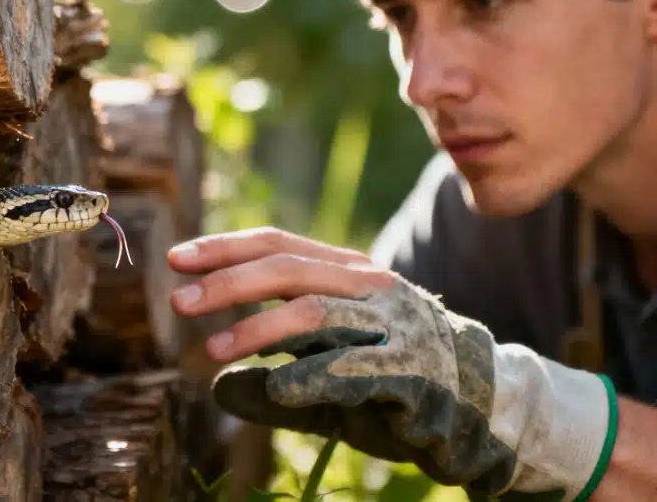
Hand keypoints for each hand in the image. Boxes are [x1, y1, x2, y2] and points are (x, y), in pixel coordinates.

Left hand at [167, 227, 617, 501]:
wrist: (480, 411)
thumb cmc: (391, 389)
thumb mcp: (322, 383)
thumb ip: (273, 383)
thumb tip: (218, 386)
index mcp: (345, 273)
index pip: (277, 245)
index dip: (225, 248)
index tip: (176, 258)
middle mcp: (368, 286)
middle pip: (286, 269)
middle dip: (228, 283)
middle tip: (179, 299)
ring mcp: (391, 322)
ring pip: (311, 312)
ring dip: (256, 330)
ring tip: (213, 349)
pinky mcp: (410, 365)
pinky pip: (349, 365)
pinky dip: (307, 376)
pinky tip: (273, 387)